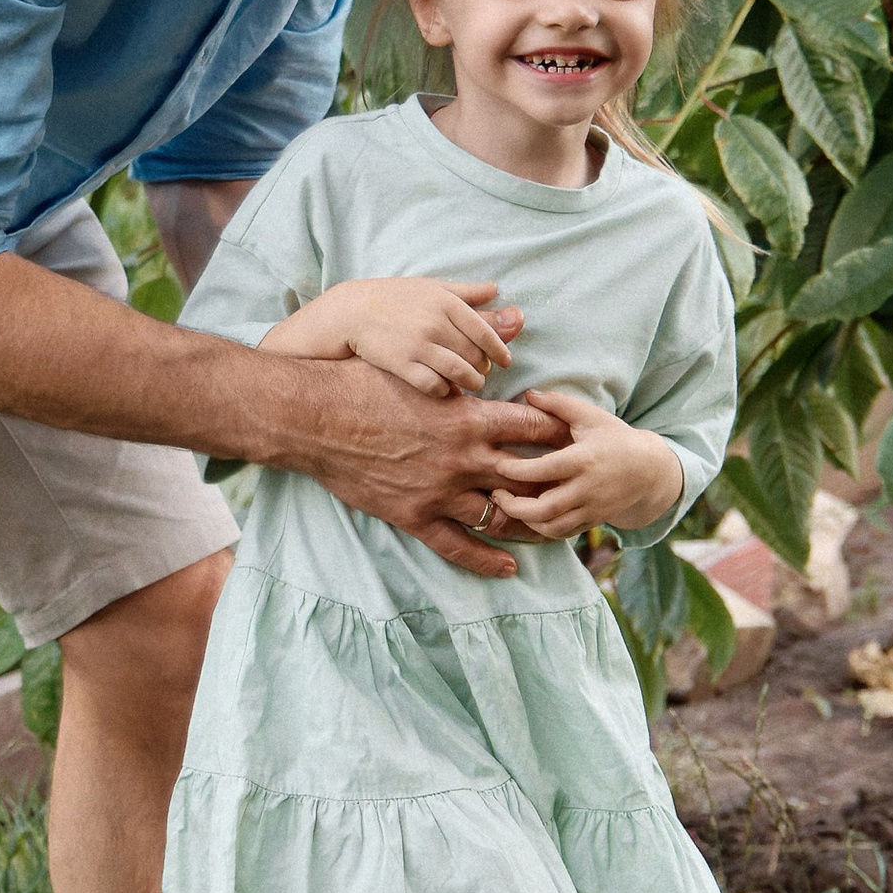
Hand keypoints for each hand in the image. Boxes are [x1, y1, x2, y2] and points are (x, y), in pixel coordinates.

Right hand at [264, 275, 522, 398]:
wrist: (350, 312)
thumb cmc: (393, 298)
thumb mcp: (429, 287)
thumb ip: (465, 291)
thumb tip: (498, 290)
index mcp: (446, 302)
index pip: (486, 331)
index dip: (500, 350)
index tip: (505, 361)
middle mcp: (435, 323)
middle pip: (476, 355)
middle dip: (483, 367)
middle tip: (482, 373)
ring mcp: (419, 345)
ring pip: (461, 373)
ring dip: (470, 382)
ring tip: (470, 385)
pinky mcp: (402, 365)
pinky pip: (436, 386)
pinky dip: (446, 391)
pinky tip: (446, 390)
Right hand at [290, 358, 570, 576]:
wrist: (316, 419)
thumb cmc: (363, 383)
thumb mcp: (419, 365)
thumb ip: (464, 364)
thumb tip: (501, 324)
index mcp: (469, 418)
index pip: (534, 427)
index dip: (559, 433)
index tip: (574, 438)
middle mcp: (464, 458)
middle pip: (528, 476)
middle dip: (556, 483)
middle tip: (577, 488)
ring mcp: (441, 492)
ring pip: (501, 516)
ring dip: (530, 523)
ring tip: (552, 529)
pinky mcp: (416, 516)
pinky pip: (459, 547)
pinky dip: (487, 560)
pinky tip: (509, 568)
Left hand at [487, 388, 683, 541]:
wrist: (650, 470)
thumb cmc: (615, 438)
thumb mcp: (590, 416)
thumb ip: (558, 404)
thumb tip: (528, 393)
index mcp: (584, 459)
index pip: (545, 469)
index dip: (517, 470)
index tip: (499, 465)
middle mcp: (588, 488)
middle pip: (545, 508)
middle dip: (515, 506)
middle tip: (496, 495)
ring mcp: (592, 508)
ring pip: (553, 527)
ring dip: (526, 521)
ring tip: (510, 506)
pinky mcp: (594, 521)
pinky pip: (563, 534)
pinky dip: (543, 529)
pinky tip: (529, 516)